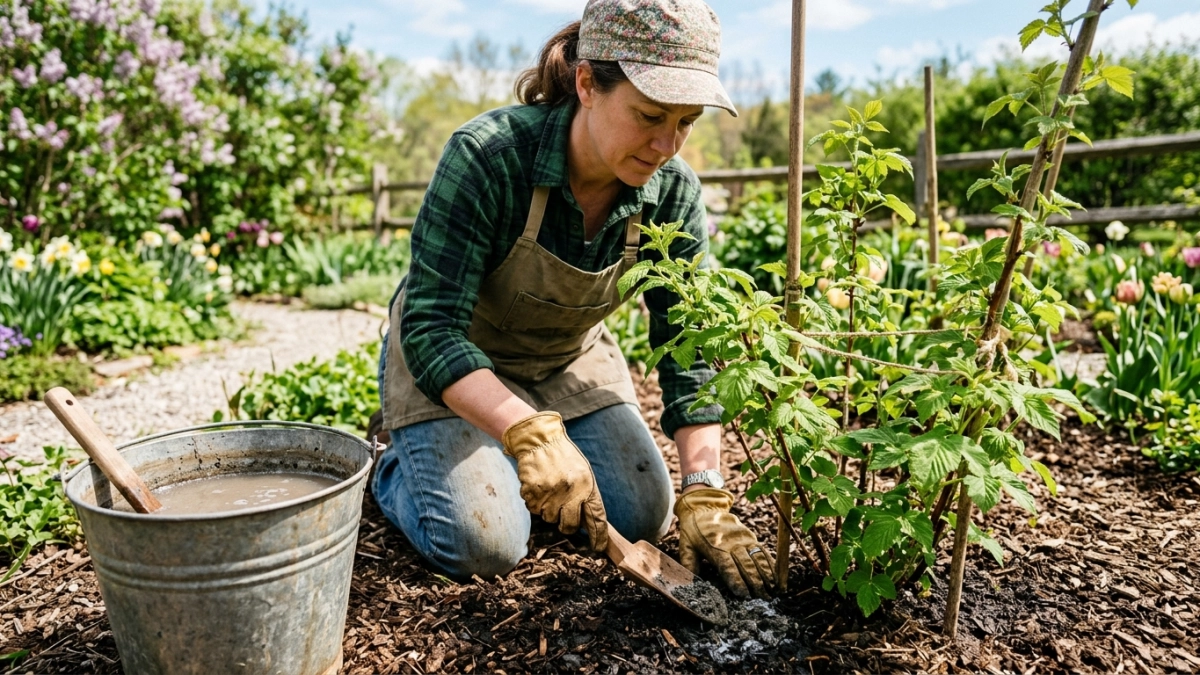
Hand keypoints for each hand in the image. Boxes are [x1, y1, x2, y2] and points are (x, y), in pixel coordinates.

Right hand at [502, 412, 607, 551]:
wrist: (540, 440)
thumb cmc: (564, 459)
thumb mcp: (583, 473)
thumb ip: (586, 496)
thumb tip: (589, 524)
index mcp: (586, 485)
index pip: (597, 517)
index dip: (599, 536)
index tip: (598, 547)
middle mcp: (570, 490)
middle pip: (570, 526)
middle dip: (567, 525)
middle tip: (563, 516)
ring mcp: (550, 492)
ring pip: (549, 519)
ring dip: (548, 510)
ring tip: (549, 491)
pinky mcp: (532, 491)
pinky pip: (533, 509)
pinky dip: (534, 503)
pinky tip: (538, 488)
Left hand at [674, 488, 774, 597]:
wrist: (704, 506)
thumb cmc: (693, 530)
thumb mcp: (685, 545)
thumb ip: (689, 564)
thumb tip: (691, 583)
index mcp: (715, 548)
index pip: (729, 567)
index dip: (737, 581)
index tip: (744, 595)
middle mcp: (732, 543)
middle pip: (746, 565)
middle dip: (755, 583)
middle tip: (762, 599)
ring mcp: (743, 539)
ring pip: (757, 558)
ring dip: (766, 575)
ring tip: (771, 591)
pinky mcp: (750, 536)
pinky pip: (762, 551)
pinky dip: (770, 564)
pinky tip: (775, 577)